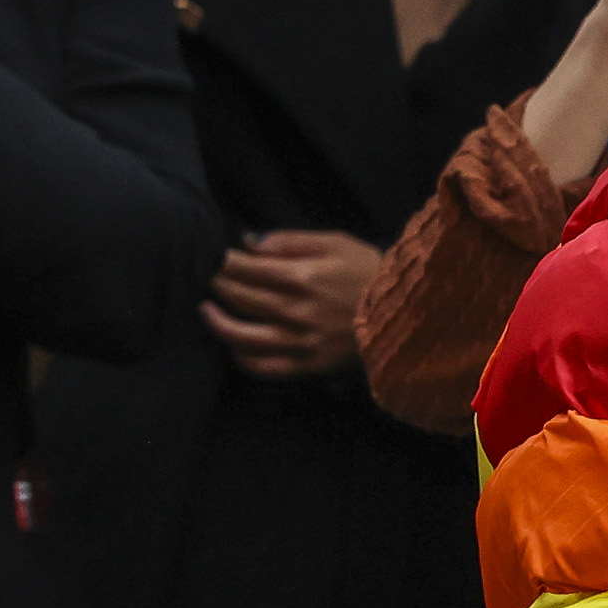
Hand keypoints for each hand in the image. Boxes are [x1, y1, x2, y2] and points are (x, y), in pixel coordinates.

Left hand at [202, 229, 384, 378]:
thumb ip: (290, 241)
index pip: (246, 268)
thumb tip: (249, 242)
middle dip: (215, 284)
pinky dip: (241, 356)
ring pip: (242, 335)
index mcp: (302, 277)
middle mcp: (295, 312)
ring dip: (217, 321)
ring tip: (205, 309)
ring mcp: (299, 342)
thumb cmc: (369, 271)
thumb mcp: (335, 242)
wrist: (406, 313)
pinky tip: (233, 343)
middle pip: (240, 298)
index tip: (209, 254)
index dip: (222, 261)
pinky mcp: (305, 365)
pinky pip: (262, 366)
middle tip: (201, 274)